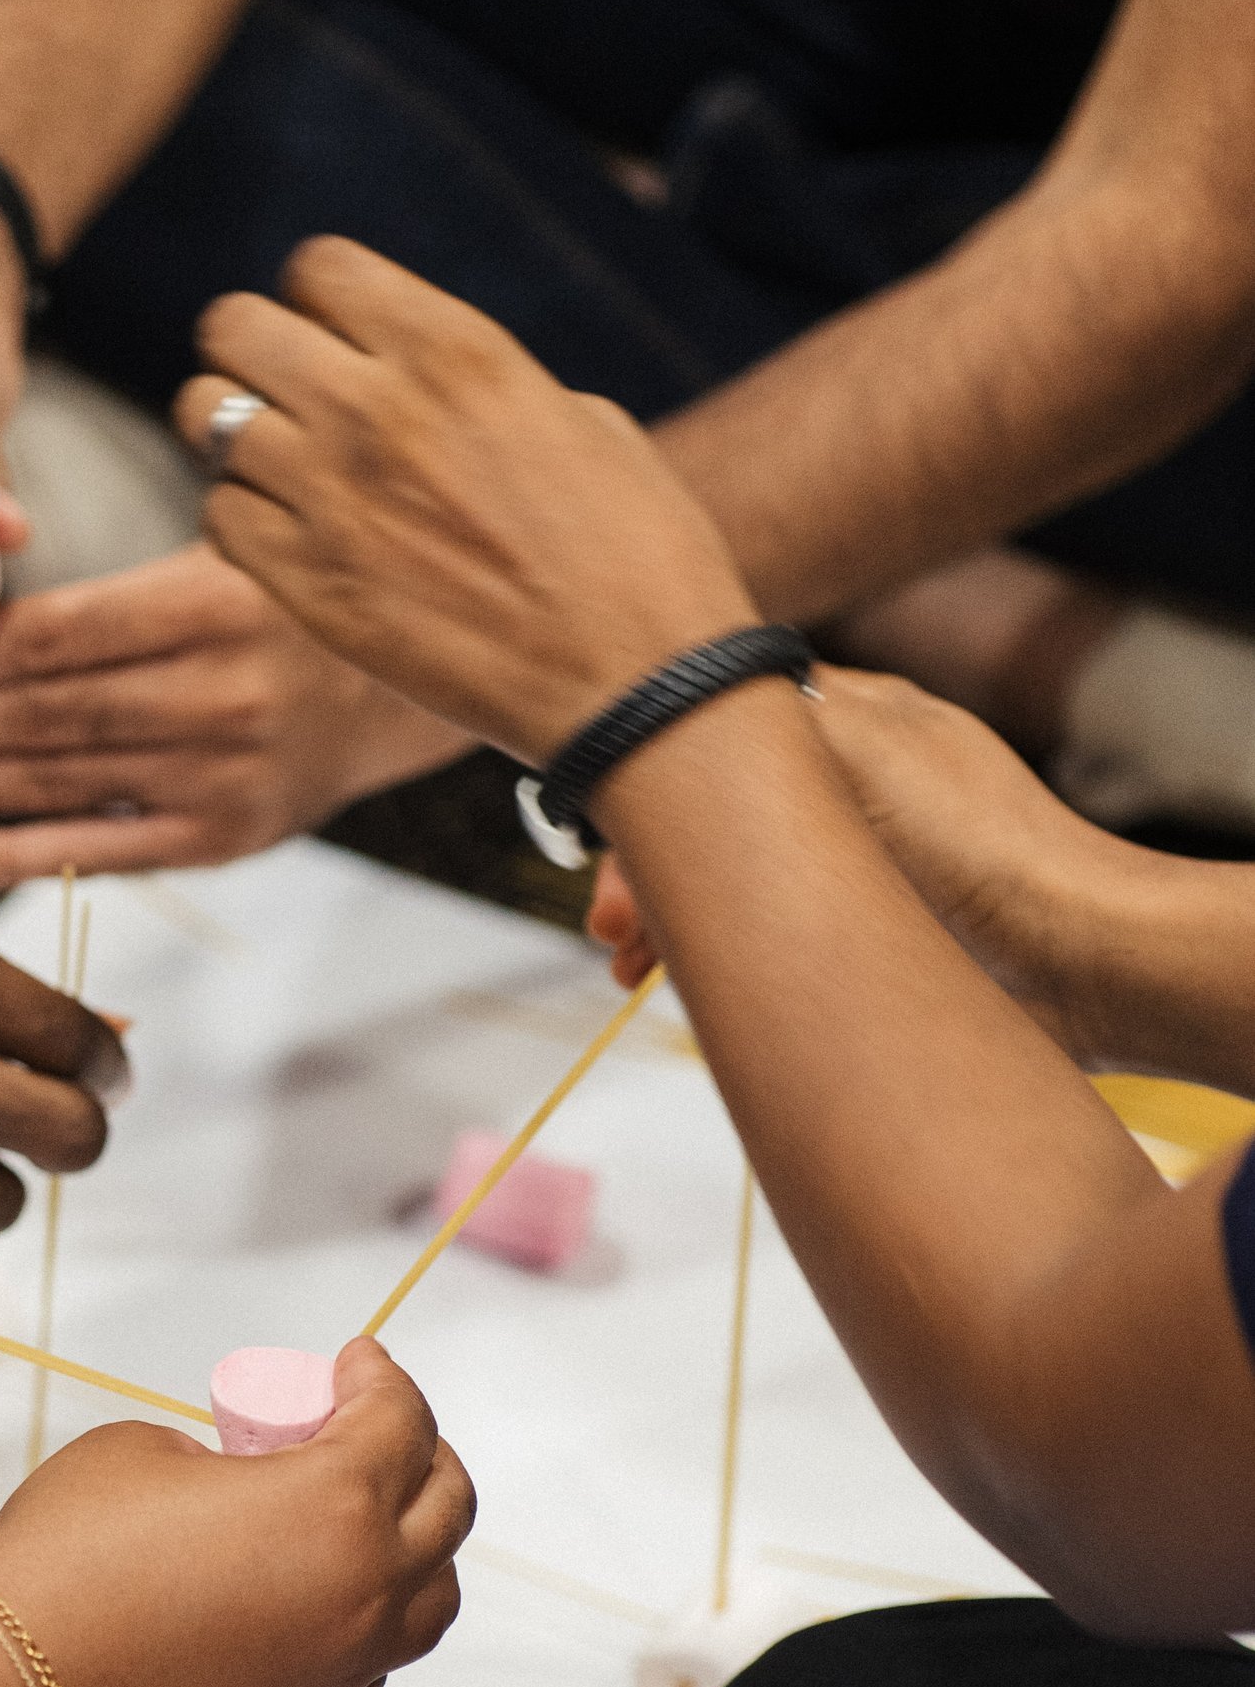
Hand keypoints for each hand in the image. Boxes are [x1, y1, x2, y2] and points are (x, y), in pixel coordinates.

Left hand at [0, 544, 471, 892]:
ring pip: (57, 782)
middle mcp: (219, 693)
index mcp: (207, 603)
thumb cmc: (286, 605)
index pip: (53, 638)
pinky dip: (11, 855)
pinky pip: (99, 849)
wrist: (410, 685)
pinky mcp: (226, 837)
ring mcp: (223, 773)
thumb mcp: (221, 554)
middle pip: (40, 716)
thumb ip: (105, 594)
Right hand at [0, 1337, 472, 1686]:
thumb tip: (251, 1482)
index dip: (380, 1377)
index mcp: (336, 1505)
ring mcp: (345, 1663)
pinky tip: (325, 1584)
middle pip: (446, 1505)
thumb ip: (229, 1454)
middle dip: (418, 1446)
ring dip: (419, 1538)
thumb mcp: (144, 1448)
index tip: (355, 1359)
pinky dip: (376, 1608)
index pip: (400, 1422)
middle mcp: (365, 1590)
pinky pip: (379, 1654)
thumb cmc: (67, 1555)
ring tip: (365, 1507)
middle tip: (366, 1419)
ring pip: (433, 1595)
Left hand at [176, 238, 754, 762]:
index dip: (316, 302)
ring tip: (282, 474)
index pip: (316, 267)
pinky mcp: (308, 587)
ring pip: (204, 420)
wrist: (634, 681)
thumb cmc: (632, 550)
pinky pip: (217, 518)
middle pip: (234, 328)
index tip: (337, 342)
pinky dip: (240, 521)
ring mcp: (331, 499)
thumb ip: (473, 383)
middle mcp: (376, 408)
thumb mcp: (573, 418)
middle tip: (279, 398)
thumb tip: (418, 382)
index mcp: (454, 347)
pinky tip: (290, 540)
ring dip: (234, 441)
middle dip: (248, 354)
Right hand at [586, 669, 1140, 1021]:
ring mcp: (863, 863)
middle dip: (649, 870)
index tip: (607, 837)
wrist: (1079, 957)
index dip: (652, 785)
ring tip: (636, 969)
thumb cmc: (984, 848)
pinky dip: (724, 954)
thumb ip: (766, 716)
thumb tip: (676, 701)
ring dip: (674, 921)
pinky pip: (771, 934)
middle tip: (614, 925)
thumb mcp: (861, 749)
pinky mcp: (874, 934)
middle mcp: (852, 784)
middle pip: (713, 815)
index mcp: (851, 719)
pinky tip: (699, 985)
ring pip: (735, 881)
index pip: (716, 733)